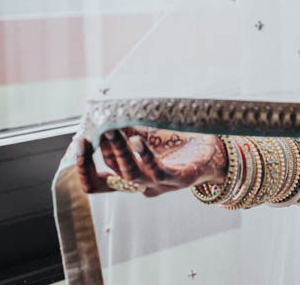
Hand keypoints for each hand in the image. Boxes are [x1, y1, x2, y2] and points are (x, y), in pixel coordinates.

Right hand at [76, 127, 226, 196]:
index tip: (80, 142)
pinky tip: (138, 139)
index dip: (84, 169)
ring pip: (130, 174)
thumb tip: (106, 113)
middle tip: (98, 128)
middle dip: (103, 149)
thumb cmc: (183, 142)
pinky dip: (144, 154)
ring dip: (119, 151)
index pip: (98, 184)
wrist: (219, 153)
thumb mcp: (151, 135)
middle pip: (113, 172)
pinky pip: (157, 170)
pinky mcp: (178, 179)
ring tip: (113, 131)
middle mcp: (143, 185)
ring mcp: (161, 185)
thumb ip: (130, 130)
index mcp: (133, 178)